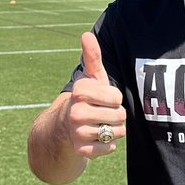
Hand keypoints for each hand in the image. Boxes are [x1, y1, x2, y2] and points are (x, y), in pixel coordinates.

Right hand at [67, 32, 125, 157]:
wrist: (65, 127)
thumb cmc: (86, 99)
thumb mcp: (90, 78)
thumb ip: (92, 56)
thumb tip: (86, 34)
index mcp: (80, 92)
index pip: (117, 97)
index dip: (114, 98)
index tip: (102, 99)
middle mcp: (76, 112)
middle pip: (120, 115)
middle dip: (116, 115)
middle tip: (101, 113)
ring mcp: (78, 132)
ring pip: (117, 132)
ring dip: (114, 129)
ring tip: (100, 124)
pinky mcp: (82, 150)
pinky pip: (110, 148)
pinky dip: (108, 144)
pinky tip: (97, 138)